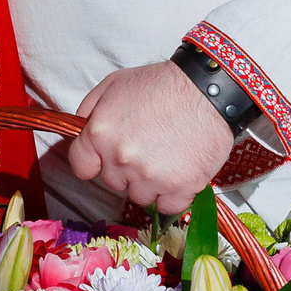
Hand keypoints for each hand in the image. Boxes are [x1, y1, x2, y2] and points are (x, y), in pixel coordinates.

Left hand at [66, 61, 235, 214]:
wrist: (210, 89)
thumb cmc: (163, 83)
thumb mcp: (114, 83)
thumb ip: (90, 110)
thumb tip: (80, 132)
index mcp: (101, 134)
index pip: (82, 167)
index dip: (95, 161)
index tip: (107, 156)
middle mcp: (122, 159)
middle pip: (113, 183)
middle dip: (126, 169)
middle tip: (147, 146)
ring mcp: (151, 176)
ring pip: (139, 196)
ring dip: (150, 183)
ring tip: (167, 156)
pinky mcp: (180, 188)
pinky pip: (167, 207)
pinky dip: (173, 195)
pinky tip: (179, 173)